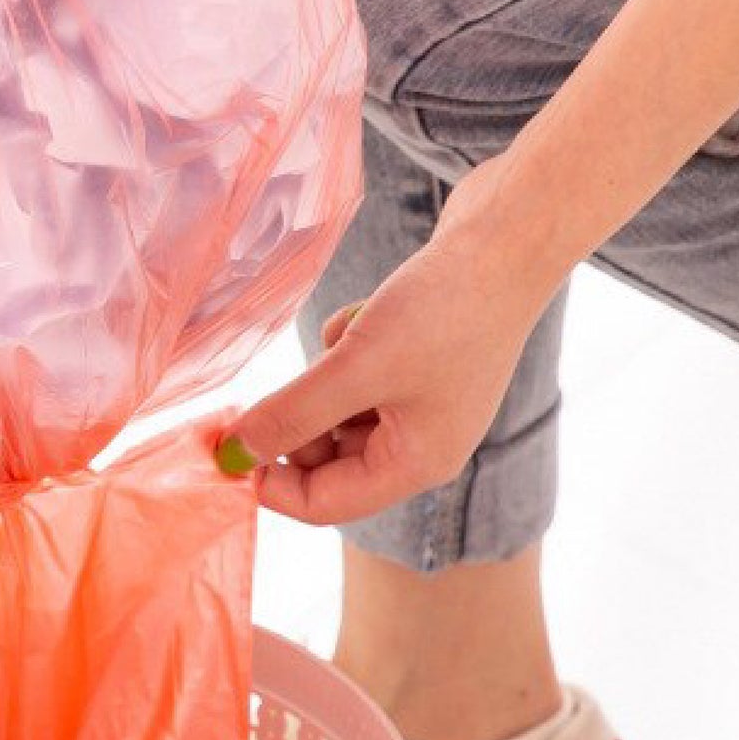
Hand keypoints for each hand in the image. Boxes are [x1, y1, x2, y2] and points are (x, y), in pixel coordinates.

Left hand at [220, 156, 562, 524]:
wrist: (515, 234)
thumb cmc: (448, 307)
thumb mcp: (356, 366)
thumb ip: (293, 413)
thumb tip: (236, 452)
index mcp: (417, 465)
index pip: (323, 505)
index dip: (268, 483)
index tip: (224, 445)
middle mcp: (422, 444)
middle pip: (327, 461)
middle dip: (298, 421)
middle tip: (282, 380)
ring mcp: (422, 403)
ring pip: (336, 412)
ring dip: (322, 377)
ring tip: (349, 336)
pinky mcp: (417, 362)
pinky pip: (354, 373)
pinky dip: (345, 348)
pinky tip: (366, 314)